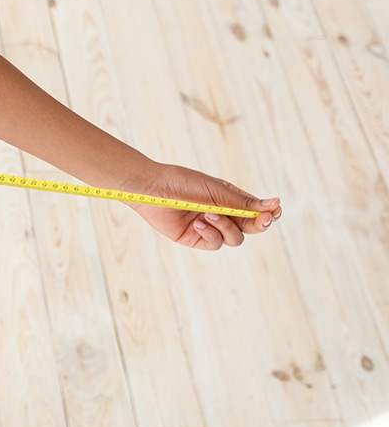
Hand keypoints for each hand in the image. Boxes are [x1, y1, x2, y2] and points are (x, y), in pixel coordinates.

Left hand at [124, 163, 281, 249]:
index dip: (268, 214)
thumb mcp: (217, 190)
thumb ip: (243, 202)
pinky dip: (210, 234)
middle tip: (263, 219)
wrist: (152, 188)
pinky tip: (198, 223)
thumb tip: (275, 204)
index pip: (256, 210)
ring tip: (208, 214)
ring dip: (226, 227)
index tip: (275, 211)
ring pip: (234, 238)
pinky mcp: (195, 239)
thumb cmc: (183, 182)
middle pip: (251, 228)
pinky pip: (214, 244)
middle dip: (258, 224)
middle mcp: (222, 214)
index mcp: (229, 198)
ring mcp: (209, 228)